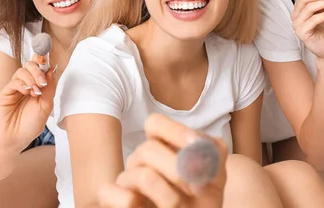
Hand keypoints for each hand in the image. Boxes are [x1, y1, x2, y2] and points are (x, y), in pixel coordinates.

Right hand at [0, 57, 58, 150]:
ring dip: (31, 77)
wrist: (16, 139)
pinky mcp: (5, 93)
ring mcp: (15, 88)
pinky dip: (22, 84)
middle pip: (31, 64)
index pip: (40, 67)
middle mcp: (26, 84)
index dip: (43, 59)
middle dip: (38, 69)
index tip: (47, 54)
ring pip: (22, 70)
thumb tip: (52, 70)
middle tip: (43, 82)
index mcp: (38, 85)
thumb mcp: (46, 106)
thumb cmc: (31, 124)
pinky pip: (13, 81)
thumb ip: (50, 88)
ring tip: (36, 91)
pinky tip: (27, 92)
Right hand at [98, 113, 227, 207]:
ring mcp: (127, 181)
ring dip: (169, 194)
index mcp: (161, 147)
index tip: (195, 145)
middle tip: (195, 187)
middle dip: (177, 167)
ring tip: (180, 206)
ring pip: (142, 175)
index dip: (175, 130)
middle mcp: (140, 160)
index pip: (155, 123)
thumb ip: (214, 153)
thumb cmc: (200, 201)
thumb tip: (202, 143)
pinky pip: (109, 192)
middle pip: (148, 148)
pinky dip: (127, 201)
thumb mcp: (215, 176)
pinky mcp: (114, 200)